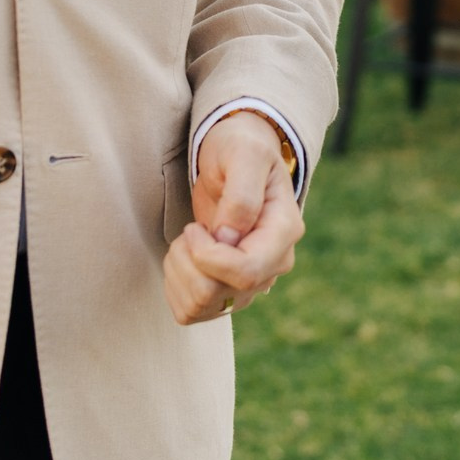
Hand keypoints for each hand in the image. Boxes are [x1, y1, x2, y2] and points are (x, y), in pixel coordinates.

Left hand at [161, 113, 301, 324]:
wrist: (235, 157)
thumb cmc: (240, 148)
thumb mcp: (244, 155)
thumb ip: (241, 194)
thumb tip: (229, 238)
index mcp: (284, 232)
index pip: (246, 272)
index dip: (207, 256)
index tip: (193, 227)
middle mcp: (273, 264)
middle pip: (218, 294)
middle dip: (188, 261)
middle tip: (191, 229)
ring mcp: (252, 283)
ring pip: (200, 306)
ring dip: (179, 272)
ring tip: (189, 240)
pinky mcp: (228, 292)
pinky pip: (190, 311)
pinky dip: (176, 285)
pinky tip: (186, 257)